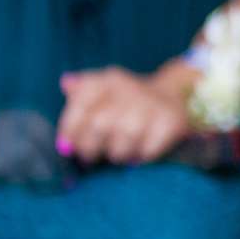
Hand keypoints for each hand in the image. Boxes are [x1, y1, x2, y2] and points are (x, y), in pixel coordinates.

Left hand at [57, 65, 195, 166]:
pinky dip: (140, 157)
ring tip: (118, 152)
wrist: (174, 99)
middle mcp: (130, 88)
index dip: (69, 129)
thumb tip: (65, 83)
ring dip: (117, 154)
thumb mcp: (101, 93)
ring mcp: (152, 104)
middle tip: (91, 155)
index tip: (66, 146)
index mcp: (108, 80)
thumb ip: (78, 96)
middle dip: (90, 148)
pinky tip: (139, 153)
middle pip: (99, 125)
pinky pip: (147, 151)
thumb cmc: (126, 103)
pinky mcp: (170, 122)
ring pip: (123, 142)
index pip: (80, 103)